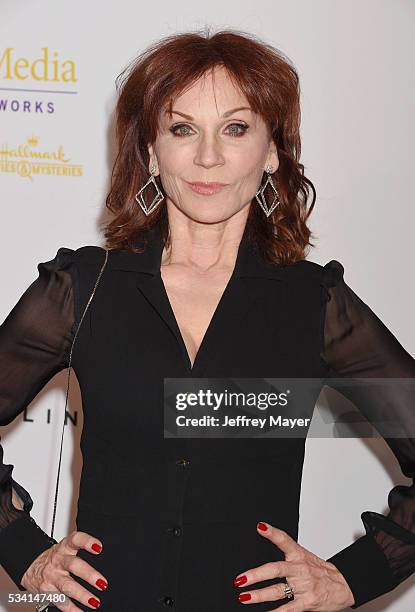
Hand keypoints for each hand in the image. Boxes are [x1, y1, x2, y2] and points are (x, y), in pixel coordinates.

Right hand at [20, 530, 108, 610]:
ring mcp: (52, 577)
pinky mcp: (47, 592)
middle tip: (102, 583)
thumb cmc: (56, 558)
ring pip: (67, 586)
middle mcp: (58, 561)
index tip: (99, 547)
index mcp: (64, 547)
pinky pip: (61, 602)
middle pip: (74, 565)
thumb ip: (81, 548)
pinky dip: (72, 609)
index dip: (87, 541)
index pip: (75, 539)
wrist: (31, 569)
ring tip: (95, 602)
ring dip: (82, 595)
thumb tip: (105, 555)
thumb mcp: (66, 548)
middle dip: (89, 574)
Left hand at [233, 521, 354, 610]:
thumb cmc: (322, 571)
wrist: (344, 585)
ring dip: (259, 595)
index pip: (284, 540)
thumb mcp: (305, 556)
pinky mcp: (307, 602)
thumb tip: (266, 541)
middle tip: (240, 579)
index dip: (272, 532)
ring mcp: (303, 586)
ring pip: (278, 591)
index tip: (261, 527)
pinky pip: (289, 609)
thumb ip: (287, 553)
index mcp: (299, 555)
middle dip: (256, 575)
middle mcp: (300, 569)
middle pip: (275, 569)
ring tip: (244, 597)